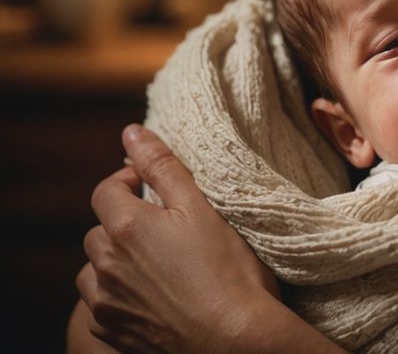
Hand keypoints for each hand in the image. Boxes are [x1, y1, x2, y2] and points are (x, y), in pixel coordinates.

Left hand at [75, 124, 279, 353]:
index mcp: (126, 228)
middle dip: (124, 221)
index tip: (154, 186)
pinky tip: (153, 293)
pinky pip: (101, 305)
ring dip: (115, 259)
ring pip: (94, 270)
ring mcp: (106, 305)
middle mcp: (106, 266)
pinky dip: (118, 293)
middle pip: (99, 230)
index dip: (128, 180)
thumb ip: (162, 166)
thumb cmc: (226, 270)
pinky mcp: (113, 334)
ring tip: (156, 260)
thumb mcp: (200, 207)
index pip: (105, 190)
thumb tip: (131, 132)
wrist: (234, 340)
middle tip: (165, 224)